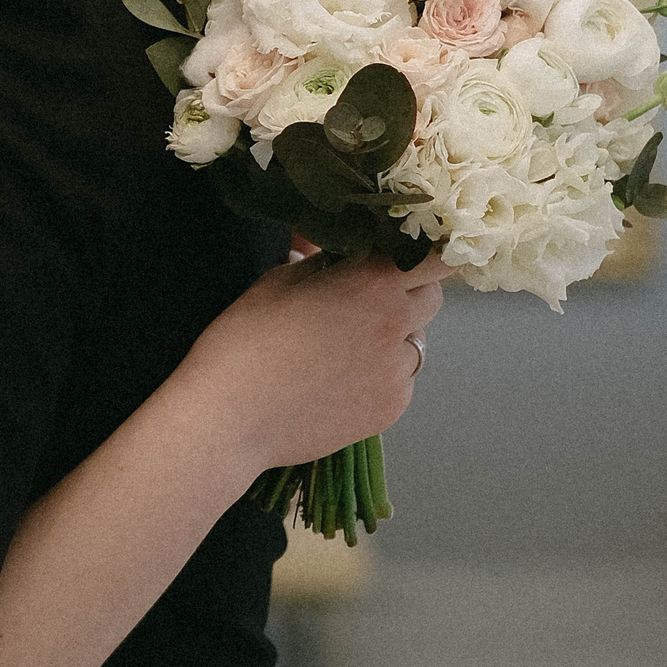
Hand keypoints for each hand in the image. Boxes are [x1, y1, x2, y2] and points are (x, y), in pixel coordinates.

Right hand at [186, 250, 445, 482]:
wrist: (231, 417)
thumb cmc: (246, 338)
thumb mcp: (279, 280)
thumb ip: (322, 261)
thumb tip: (334, 250)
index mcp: (373, 283)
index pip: (435, 258)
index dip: (424, 252)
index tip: (402, 252)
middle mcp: (397, 326)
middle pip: (432, 298)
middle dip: (408, 291)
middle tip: (365, 296)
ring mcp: (398, 374)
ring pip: (414, 343)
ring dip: (393, 336)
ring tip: (343, 346)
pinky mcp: (390, 411)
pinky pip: (399, 381)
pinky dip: (380, 375)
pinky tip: (338, 381)